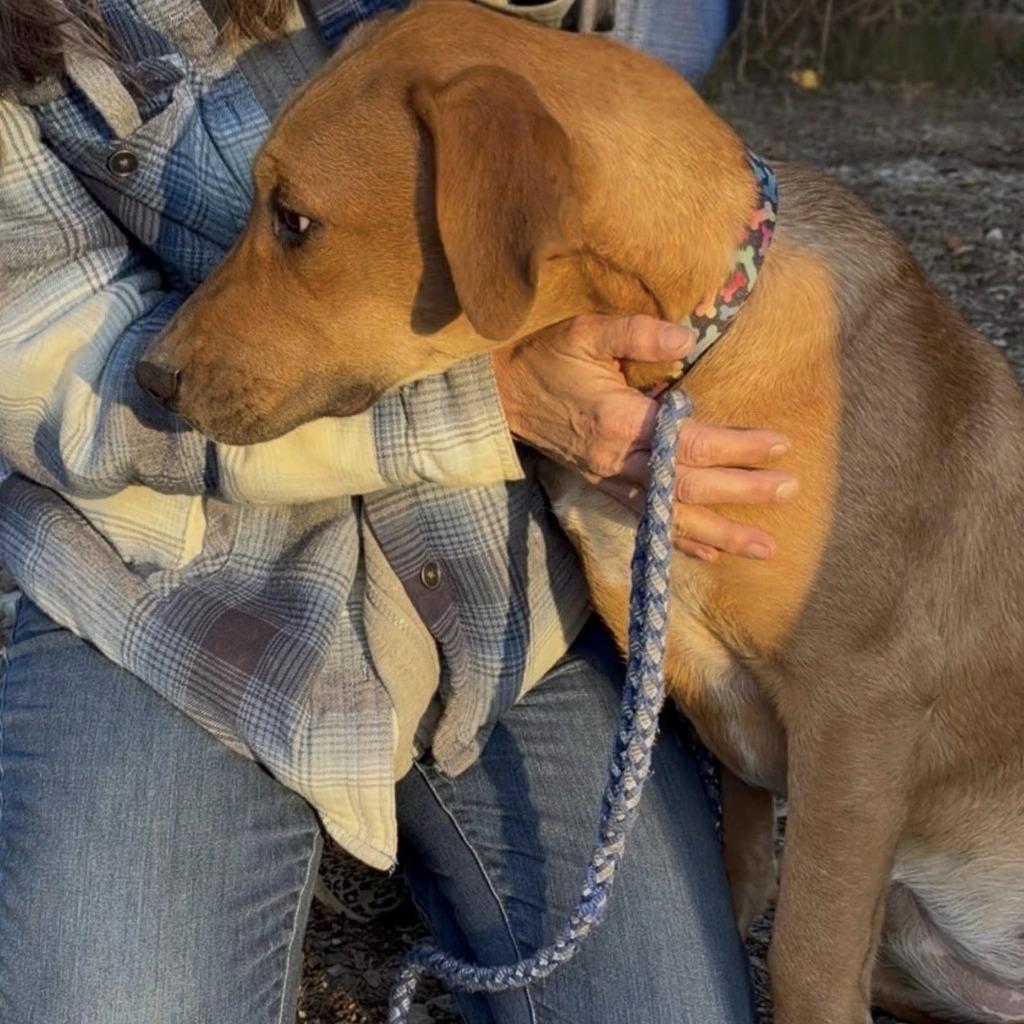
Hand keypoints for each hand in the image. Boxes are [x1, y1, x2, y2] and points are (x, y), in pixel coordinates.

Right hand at [492, 313, 797, 560]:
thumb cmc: (547, 359)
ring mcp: (611, 480)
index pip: (690, 441)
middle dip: (742, 491)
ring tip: (765, 547)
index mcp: (619, 421)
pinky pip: (647, 522)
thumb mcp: (586, 331)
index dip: (736, 447)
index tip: (780, 445)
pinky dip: (680, 539)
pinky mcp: (604, 489)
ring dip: (720, 533)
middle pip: (689, 486)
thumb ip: (637, 333)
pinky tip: (712, 553)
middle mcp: (618, 461)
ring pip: (672, 516)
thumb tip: (686, 338)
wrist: (501, 398)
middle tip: (791, 489)